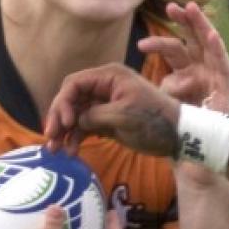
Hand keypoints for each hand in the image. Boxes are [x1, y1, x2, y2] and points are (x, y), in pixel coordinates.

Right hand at [43, 63, 181, 157]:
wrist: (178, 136)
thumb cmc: (154, 120)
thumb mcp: (122, 116)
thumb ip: (93, 115)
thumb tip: (74, 121)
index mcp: (109, 76)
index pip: (74, 83)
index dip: (63, 102)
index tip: (63, 123)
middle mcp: (104, 87)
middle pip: (71, 99)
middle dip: (58, 118)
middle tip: (50, 139)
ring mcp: (105, 104)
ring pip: (75, 115)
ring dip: (64, 131)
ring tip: (56, 151)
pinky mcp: (108, 120)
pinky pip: (85, 126)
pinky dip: (76, 137)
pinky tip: (71, 151)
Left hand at [140, 2, 228, 114]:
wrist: (207, 139)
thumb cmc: (186, 119)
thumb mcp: (165, 100)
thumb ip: (156, 87)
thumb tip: (136, 82)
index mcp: (185, 67)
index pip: (171, 48)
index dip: (158, 44)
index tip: (141, 46)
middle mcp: (200, 63)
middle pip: (191, 37)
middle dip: (183, 20)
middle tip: (171, 7)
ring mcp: (214, 69)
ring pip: (208, 41)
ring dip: (201, 24)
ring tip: (191, 8)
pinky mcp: (226, 80)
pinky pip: (223, 61)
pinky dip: (217, 47)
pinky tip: (211, 35)